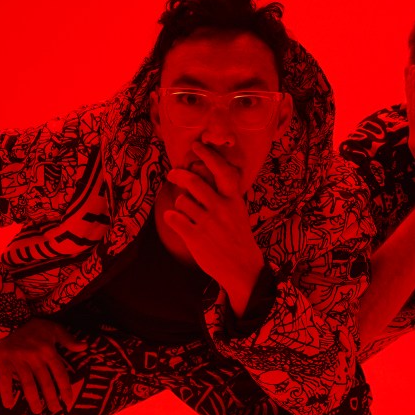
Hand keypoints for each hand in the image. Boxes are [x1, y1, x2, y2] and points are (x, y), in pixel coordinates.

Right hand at [0, 318, 82, 413]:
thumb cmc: (32, 324)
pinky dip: (6, 393)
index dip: (65, 389)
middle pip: (46, 383)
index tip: (68, 402)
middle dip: (52, 399)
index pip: (60, 374)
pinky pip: (5, 380)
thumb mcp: (53, 328)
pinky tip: (8, 405)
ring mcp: (19, 361)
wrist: (7, 317)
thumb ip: (68, 339)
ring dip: (34, 400)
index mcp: (49, 351)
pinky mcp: (4, 362)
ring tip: (38, 411)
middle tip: (55, 410)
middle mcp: (35, 358)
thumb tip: (85, 347)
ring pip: (28, 384)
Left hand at [162, 142, 263, 313]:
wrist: (243, 269)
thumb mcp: (237, 212)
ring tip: (185, 212)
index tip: (196, 146)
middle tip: (172, 174)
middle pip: (192, 181)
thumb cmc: (236, 237)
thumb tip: (199, 174)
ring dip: (179, 204)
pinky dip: (171, 217)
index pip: (221, 170)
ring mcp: (208, 222)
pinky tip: (176, 221)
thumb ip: (222, 195)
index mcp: (233, 199)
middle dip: (177, 175)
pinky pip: (173, 218)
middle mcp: (221, 208)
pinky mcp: (195, 237)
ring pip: (181, 200)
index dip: (208, 155)